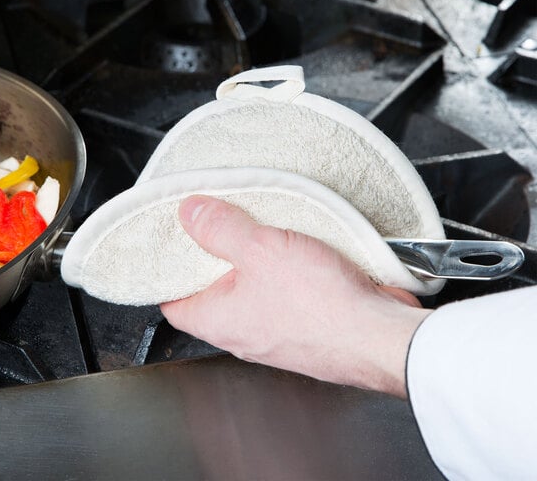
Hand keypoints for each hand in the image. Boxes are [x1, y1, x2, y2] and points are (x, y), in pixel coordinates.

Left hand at [161, 196, 431, 397]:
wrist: (379, 335)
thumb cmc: (319, 306)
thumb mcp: (259, 251)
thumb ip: (220, 229)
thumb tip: (189, 213)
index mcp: (218, 320)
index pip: (172, 299)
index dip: (169, 270)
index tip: (173, 241)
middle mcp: (243, 330)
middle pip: (213, 288)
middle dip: (214, 254)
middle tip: (218, 220)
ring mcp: (274, 328)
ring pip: (251, 286)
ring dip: (254, 257)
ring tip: (258, 224)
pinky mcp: (304, 322)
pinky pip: (282, 289)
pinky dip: (283, 266)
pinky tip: (293, 243)